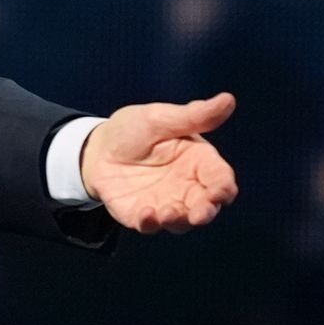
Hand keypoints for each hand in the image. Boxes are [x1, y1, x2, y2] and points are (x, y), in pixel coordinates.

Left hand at [80, 93, 238, 233]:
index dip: (224, 187)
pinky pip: (150, 225)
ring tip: (168, 213)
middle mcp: (188, 187)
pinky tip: (146, 214)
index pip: (220, 178)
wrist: (96, 148)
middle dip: (206, 212)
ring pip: (182, 222)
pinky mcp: (141, 214)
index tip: (221, 192)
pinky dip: (150, 223)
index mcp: (198, 162)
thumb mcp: (160, 118)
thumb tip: (228, 99)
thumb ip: (193, 116)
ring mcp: (166, 203)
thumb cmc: (133, 130)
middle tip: (200, 214)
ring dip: (179, 221)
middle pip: (207, 206)